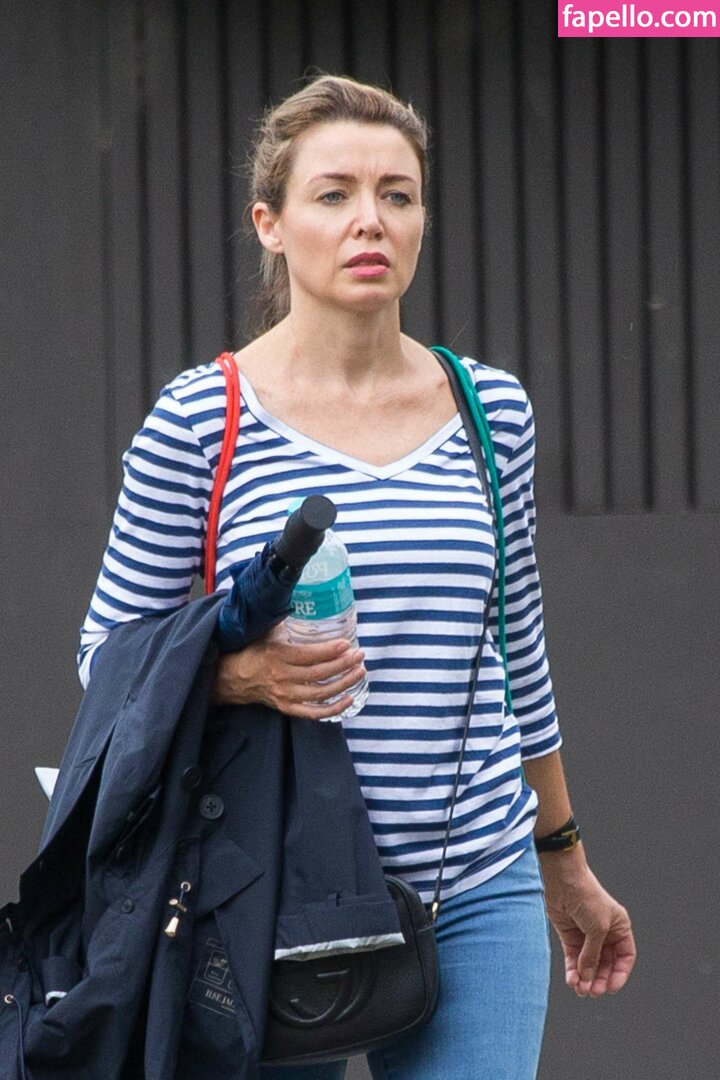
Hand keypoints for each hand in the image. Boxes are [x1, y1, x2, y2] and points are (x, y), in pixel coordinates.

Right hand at [212, 624, 366, 719]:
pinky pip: (314, 713)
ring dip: (344, 683)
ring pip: (320, 693)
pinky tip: (350, 698)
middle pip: (319, 674)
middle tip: (359, 655)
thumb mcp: (267, 631)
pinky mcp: (287, 707)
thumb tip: (305, 598)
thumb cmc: (253, 650)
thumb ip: (286, 619)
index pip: (308, 656)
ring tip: (360, 671)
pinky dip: (334, 709)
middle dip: (343, 664)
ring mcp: (285, 695)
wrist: (232, 677)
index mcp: (277, 656)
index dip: (329, 651)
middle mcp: (282, 678)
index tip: (347, 644)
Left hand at [540, 848, 635, 997]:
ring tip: (581, 990)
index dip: (620, 974)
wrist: (563, 879)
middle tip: (593, 992)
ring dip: (585, 978)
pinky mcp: (569, 934)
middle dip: (599, 979)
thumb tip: (587, 977)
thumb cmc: (587, 897)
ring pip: (588, 963)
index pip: (625, 957)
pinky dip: (573, 970)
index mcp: (619, 927)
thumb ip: (593, 954)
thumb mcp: (597, 928)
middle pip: (605, 964)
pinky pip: (573, 958)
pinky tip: (572, 980)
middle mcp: (604, 932)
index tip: (611, 988)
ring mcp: (586, 934)